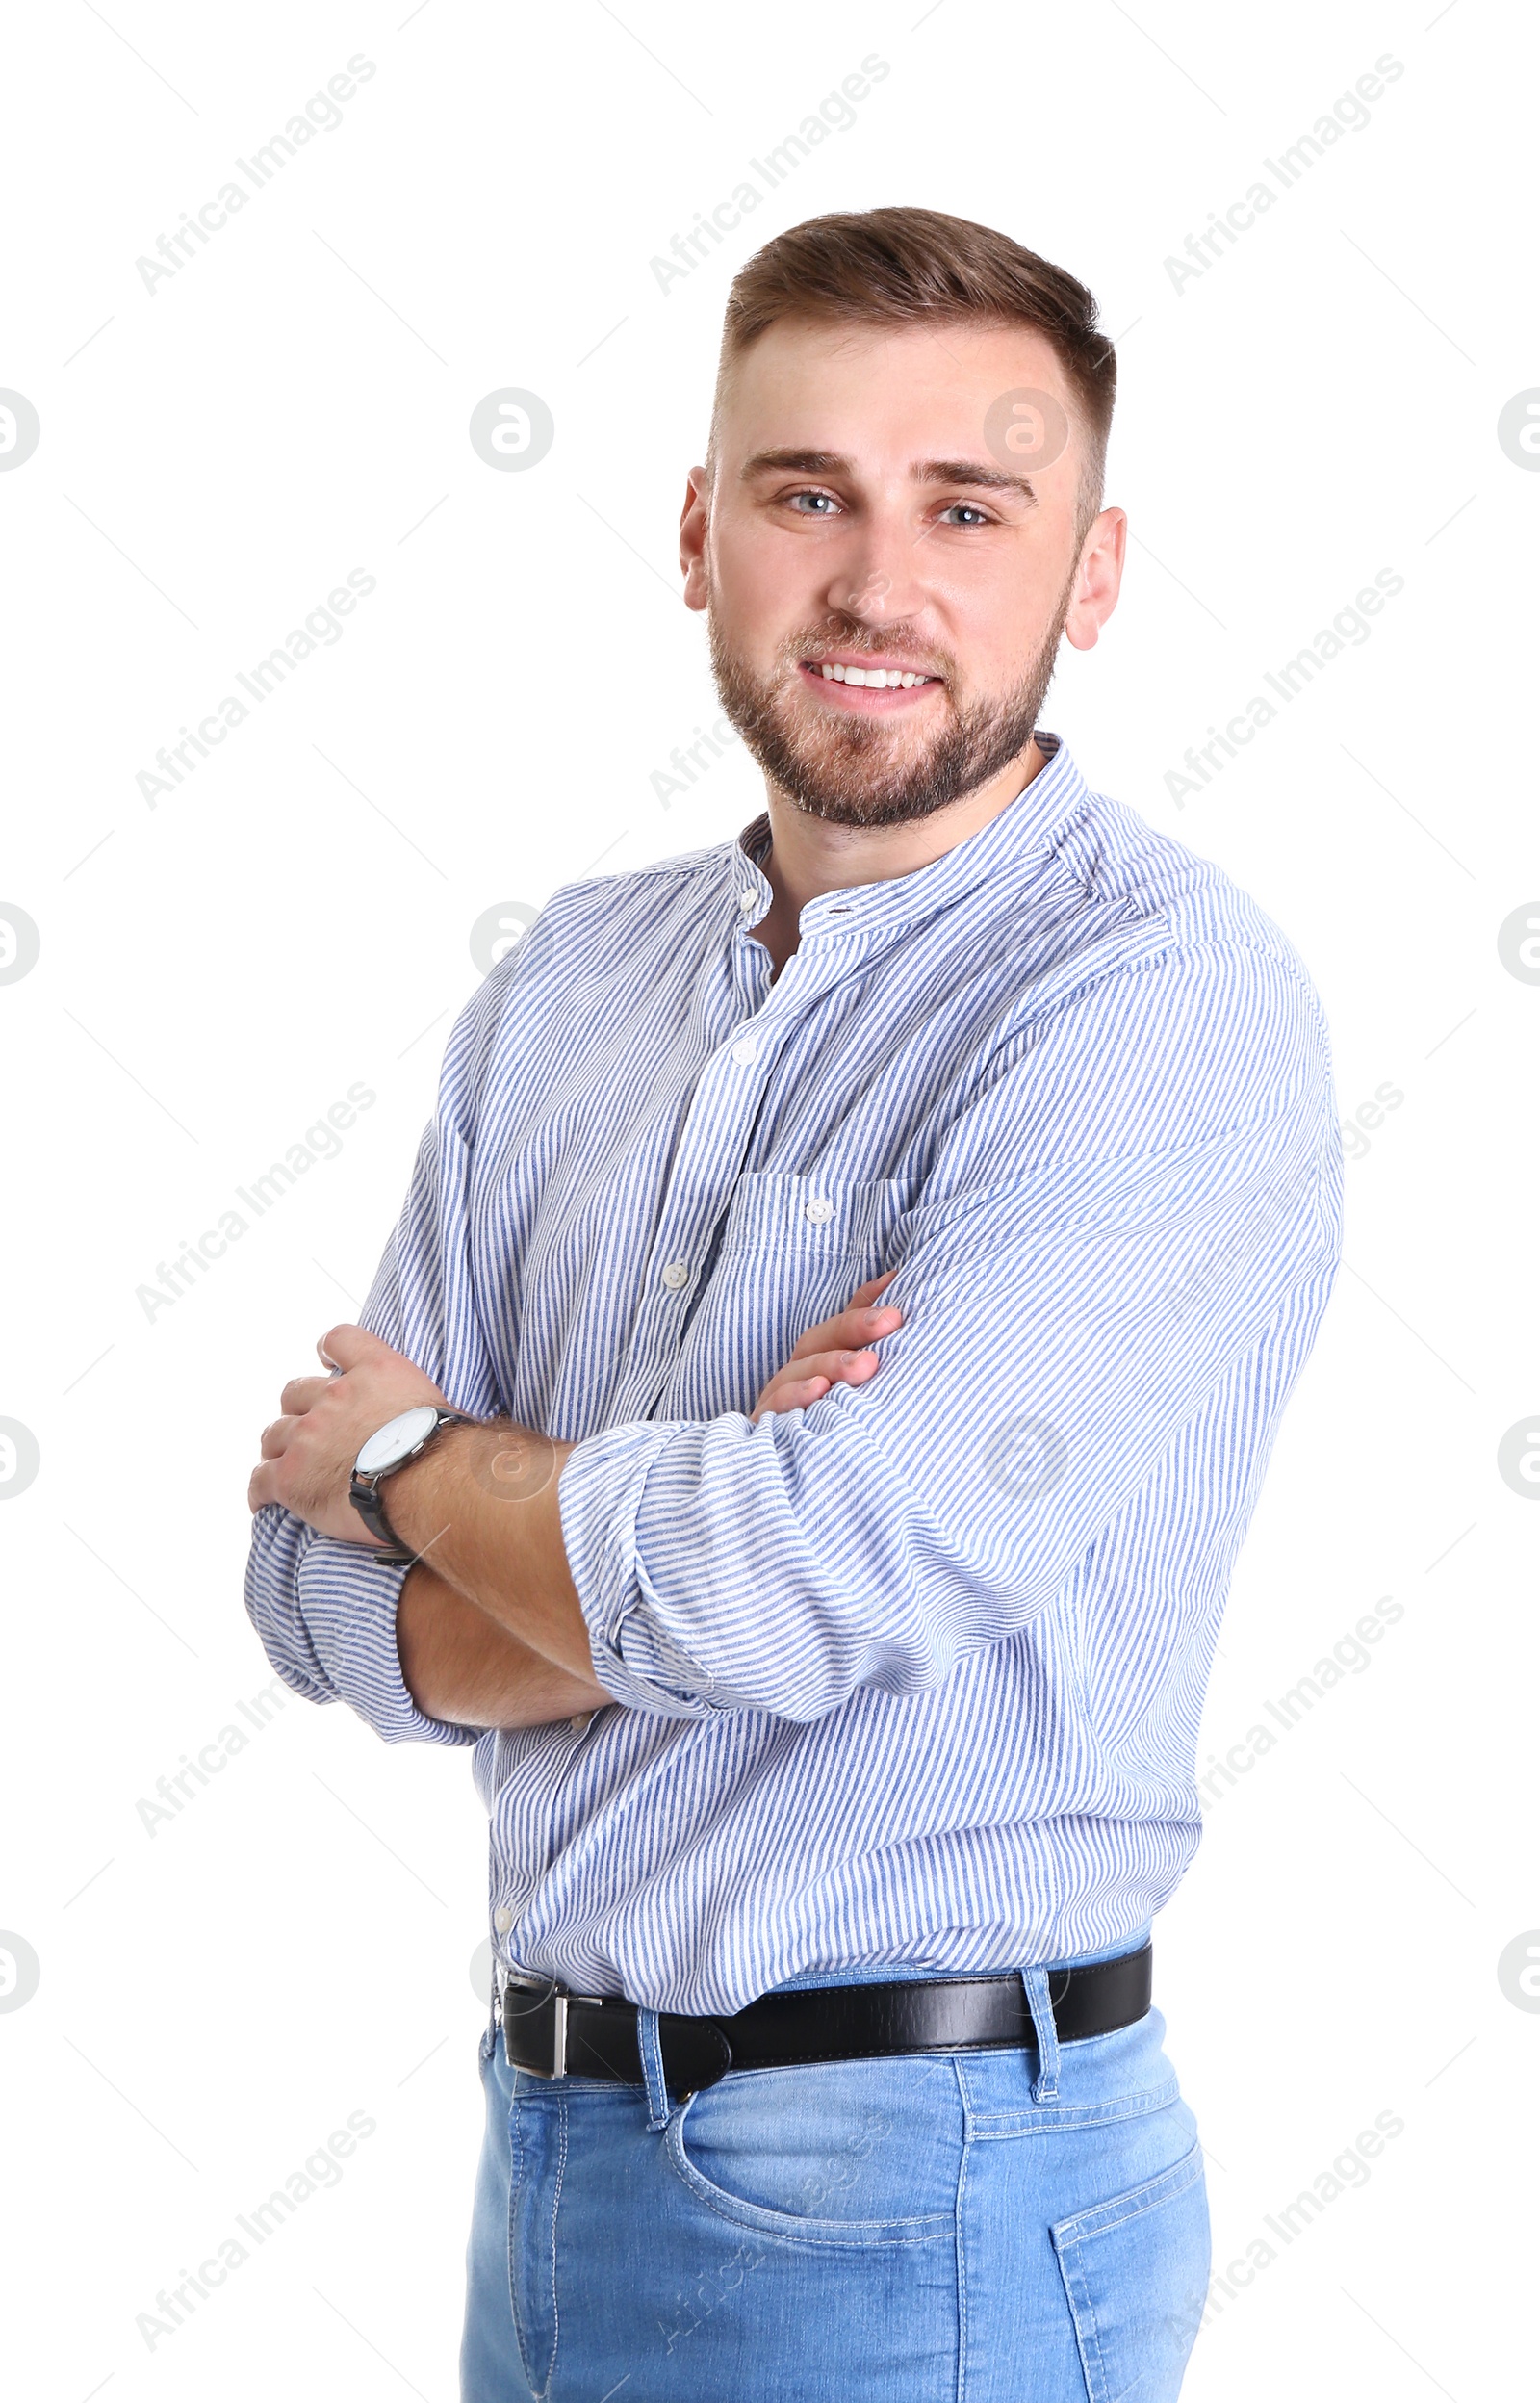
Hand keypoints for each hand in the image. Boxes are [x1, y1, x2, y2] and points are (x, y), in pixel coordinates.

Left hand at [247, 1323, 453, 1544]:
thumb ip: (408, 1400)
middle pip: (295, 1392)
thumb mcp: (434, 1404)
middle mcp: (335, 1396)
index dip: (328, 1349)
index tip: (325, 1360)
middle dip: (298, 1411)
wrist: (429, 1485)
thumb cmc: (445, 1453)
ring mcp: (308, 1435)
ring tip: (285, 1466)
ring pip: (273, 1435)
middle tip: (308, 1432)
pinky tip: (264, 1500)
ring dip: (278, 1449)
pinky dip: (260, 1490)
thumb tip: (419, 1419)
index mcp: (375, 1371)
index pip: (339, 1339)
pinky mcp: (290, 1477)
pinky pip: (260, 1480)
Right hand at [749, 1270, 903, 1422]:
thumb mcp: (860, 1393)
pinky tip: (819, 1393)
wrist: (796, 1489)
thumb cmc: (836, 1431)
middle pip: (818, 1341)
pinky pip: (776, 1409)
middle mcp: (798, 1375)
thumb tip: (901, 1289)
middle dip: (855, 1329)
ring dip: (831, 1363)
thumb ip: (875, 1348)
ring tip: (865, 1365)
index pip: (842, 1325)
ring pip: (797, 1371)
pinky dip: (796, 1398)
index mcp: (822, 1361)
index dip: (866, 1306)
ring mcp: (778, 1401)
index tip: (899, 1297)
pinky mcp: (764, 1429)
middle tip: (891, 1322)